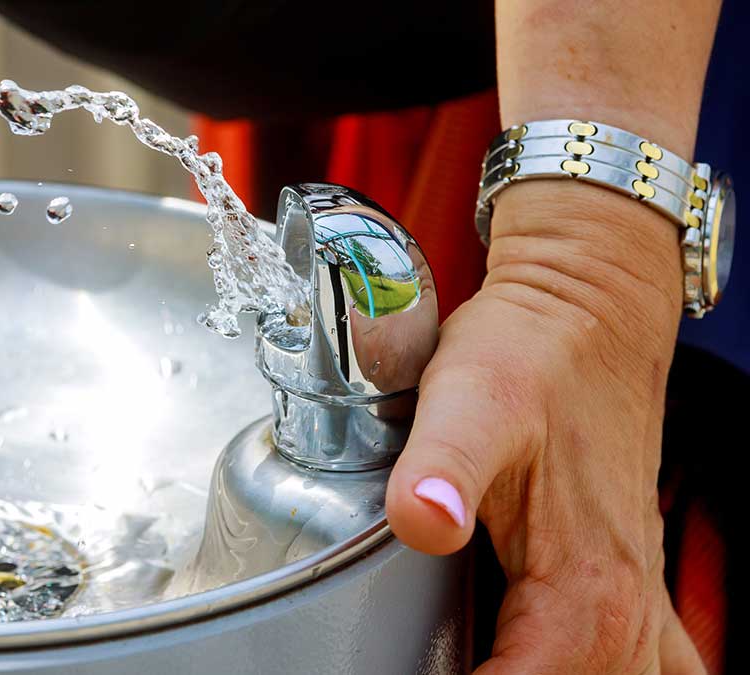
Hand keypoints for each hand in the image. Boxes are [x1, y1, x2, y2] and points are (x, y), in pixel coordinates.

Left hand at [384, 182, 705, 672]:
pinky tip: (567, 665)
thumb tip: (423, 519)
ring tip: (488, 666)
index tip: (410, 674)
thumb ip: (442, 465)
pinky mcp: (627, 574)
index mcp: (583, 586)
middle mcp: (621, 604)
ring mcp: (633, 593)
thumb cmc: (529, 352)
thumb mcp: (470, 401)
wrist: (586, 307)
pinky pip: (650, 661)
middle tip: (436, 667)